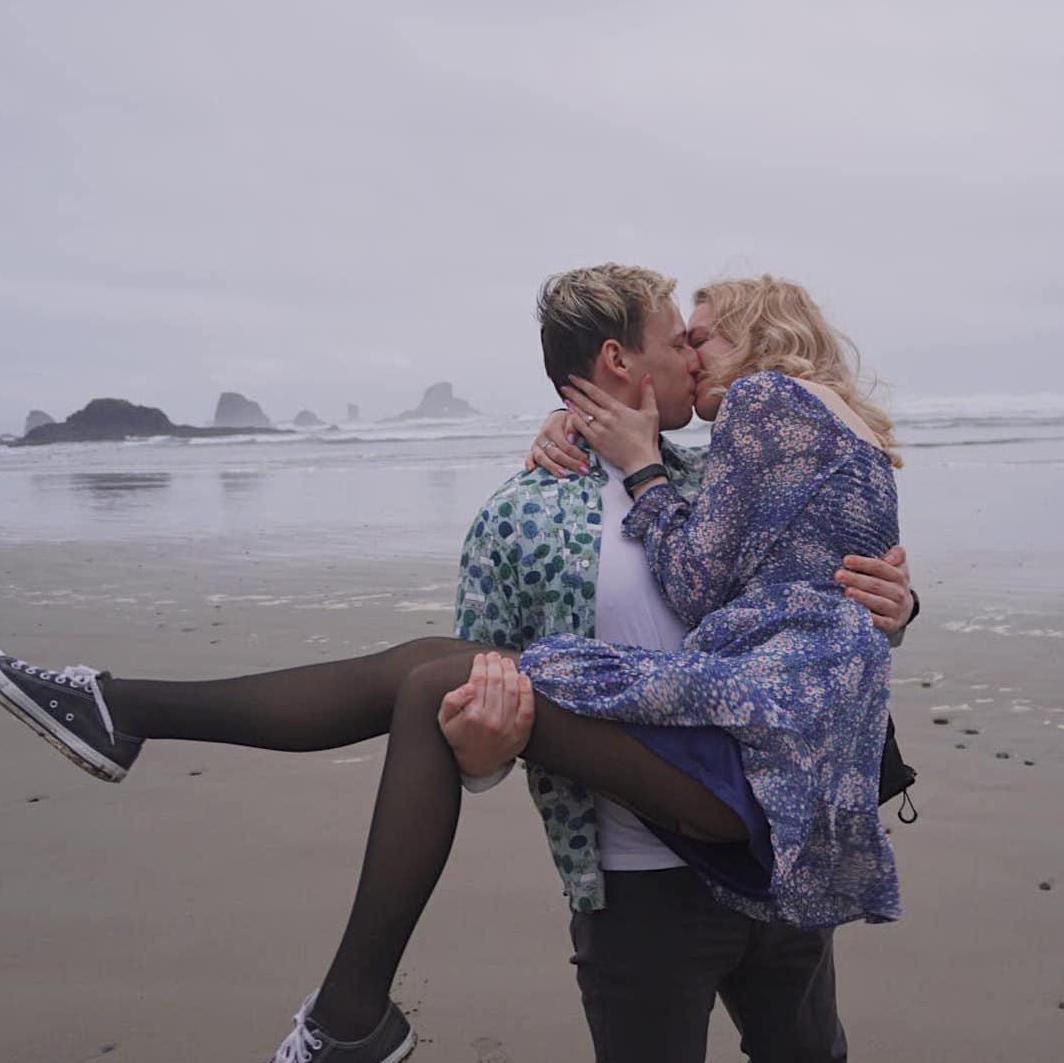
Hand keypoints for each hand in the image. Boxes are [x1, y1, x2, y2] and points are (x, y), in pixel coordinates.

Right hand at [438, 652, 534, 778]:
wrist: (477, 764)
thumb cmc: (460, 738)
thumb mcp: (445, 720)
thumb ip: (452, 700)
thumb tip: (469, 686)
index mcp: (472, 716)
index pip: (479, 681)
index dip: (480, 665)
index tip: (480, 657)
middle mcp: (492, 721)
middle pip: (497, 683)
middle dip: (495, 665)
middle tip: (494, 656)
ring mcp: (508, 727)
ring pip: (513, 691)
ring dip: (510, 672)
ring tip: (506, 662)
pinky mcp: (521, 732)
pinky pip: (528, 708)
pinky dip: (527, 691)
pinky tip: (523, 677)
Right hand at [525, 410, 589, 477]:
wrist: (558, 420)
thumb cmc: (568, 422)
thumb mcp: (573, 419)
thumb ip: (574, 426)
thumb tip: (572, 439)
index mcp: (553, 427)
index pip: (565, 445)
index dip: (577, 455)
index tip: (587, 461)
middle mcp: (542, 436)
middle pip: (555, 453)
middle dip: (570, 463)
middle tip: (582, 470)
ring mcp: (536, 445)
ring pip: (542, 458)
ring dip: (553, 468)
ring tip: (564, 475)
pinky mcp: (532, 451)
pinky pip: (529, 458)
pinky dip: (529, 464)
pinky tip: (532, 470)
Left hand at [560, 375, 661, 474]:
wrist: (641, 461)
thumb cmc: (646, 438)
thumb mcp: (651, 413)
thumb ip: (647, 393)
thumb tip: (647, 376)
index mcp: (617, 409)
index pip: (595, 392)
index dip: (582, 384)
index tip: (574, 378)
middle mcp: (606, 418)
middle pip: (584, 402)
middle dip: (573, 393)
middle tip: (564, 386)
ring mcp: (599, 430)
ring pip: (581, 415)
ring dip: (572, 406)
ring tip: (565, 399)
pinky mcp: (595, 442)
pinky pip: (581, 429)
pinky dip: (574, 421)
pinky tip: (570, 416)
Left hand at [834, 545, 913, 634]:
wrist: (902, 609)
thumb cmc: (891, 584)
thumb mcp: (897, 567)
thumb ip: (896, 555)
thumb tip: (889, 557)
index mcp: (899, 576)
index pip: (880, 567)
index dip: (863, 563)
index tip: (846, 560)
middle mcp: (899, 593)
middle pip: (876, 584)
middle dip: (856, 579)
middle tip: (838, 575)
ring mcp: (896, 610)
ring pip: (878, 602)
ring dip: (862, 597)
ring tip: (847, 591)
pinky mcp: (892, 625)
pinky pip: (881, 622)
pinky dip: (869, 618)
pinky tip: (856, 612)